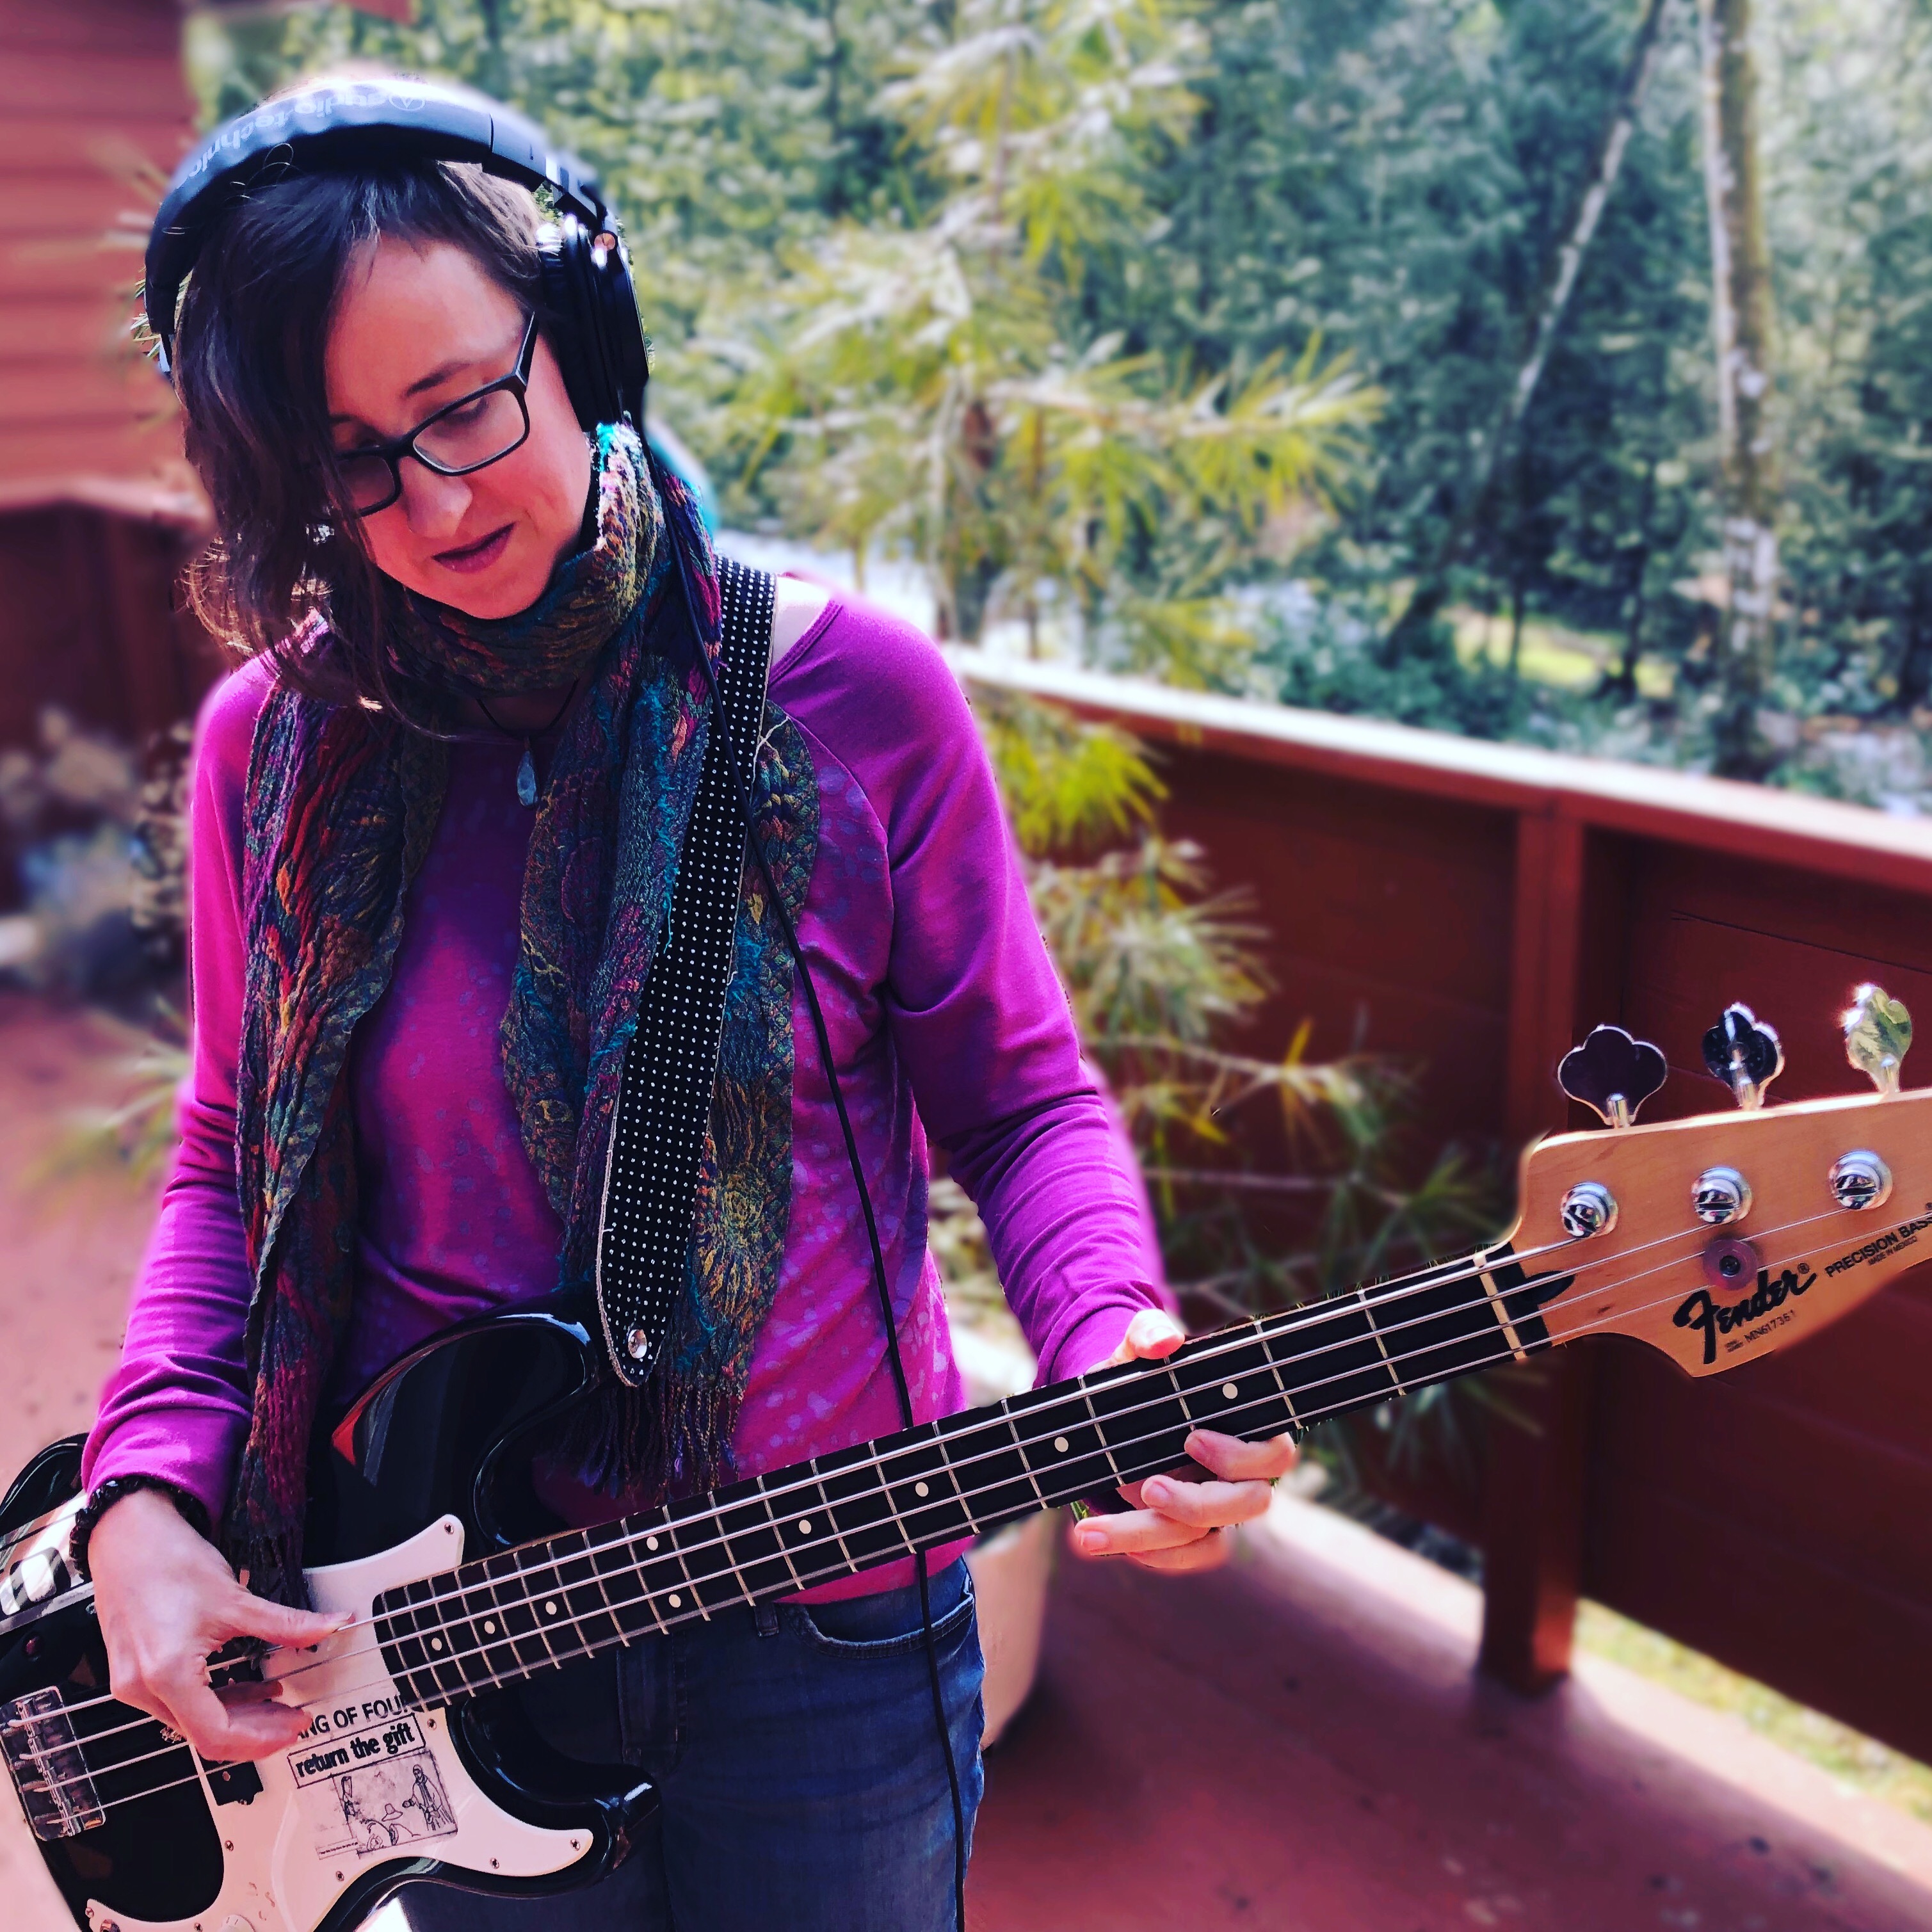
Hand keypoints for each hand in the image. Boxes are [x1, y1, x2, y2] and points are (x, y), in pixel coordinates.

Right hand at [87, 1487, 345, 1762]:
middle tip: (292, 1720)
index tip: (294, 1725)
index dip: (262, 1737)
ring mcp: (133, 1683)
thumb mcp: (236, 1598)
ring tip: (277, 1701)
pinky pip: (178, 1701)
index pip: (216, 1734)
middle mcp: (143, 1687)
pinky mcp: (133, 1672)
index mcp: (167, 1674)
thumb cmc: (169, 1561)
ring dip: (237, 1713)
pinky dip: (214, 1698)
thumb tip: (332, 1626)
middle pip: (204, 1733)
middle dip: (255, 1730)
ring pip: (191, 1720)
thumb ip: (287, 1623)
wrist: (128, 1536)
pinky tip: (245, 1685)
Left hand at [1068, 1308, 1297, 1573]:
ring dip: (1150, 1537)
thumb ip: (1149, 1332)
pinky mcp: (1192, 1529)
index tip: (1191, 1438)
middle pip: (1249, 1505)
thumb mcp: (1137, 1345)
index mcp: (1245, 1426)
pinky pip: (1191, 1556)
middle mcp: (1240, 1472)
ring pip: (1206, 1539)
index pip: (1275, 1455)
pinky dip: (1155, 1557)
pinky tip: (1108, 1543)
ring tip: (1089, 1532)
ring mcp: (1217, 1504)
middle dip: (1198, 1503)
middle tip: (1148, 1486)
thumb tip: (1164, 1342)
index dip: (1239, 1455)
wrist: (1112, 1404)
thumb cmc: (1141, 1372)